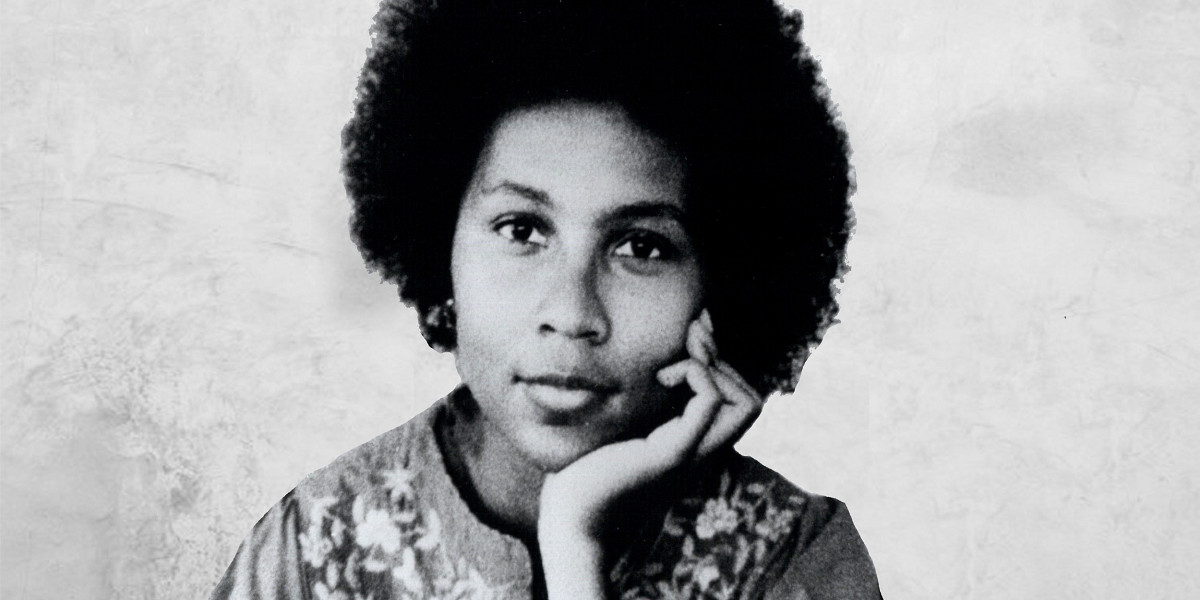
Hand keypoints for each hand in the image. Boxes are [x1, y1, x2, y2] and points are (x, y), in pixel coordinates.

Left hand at [537, 309, 763, 598]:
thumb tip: (642, 373)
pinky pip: (709, 405)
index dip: (722, 365)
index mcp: (693, 445)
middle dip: (724, 361)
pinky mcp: (671, 454)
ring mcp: (691, 454)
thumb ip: (638, 410)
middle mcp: (701, 452)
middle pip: (751, 404)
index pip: (737, 404)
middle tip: (685, 349)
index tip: (686, 346)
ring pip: (746, 406)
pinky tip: (661, 378)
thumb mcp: (619, 430)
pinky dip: (696, 376)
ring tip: (673, 365)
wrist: (568, 518)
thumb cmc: (586, 472)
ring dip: (715, 368)